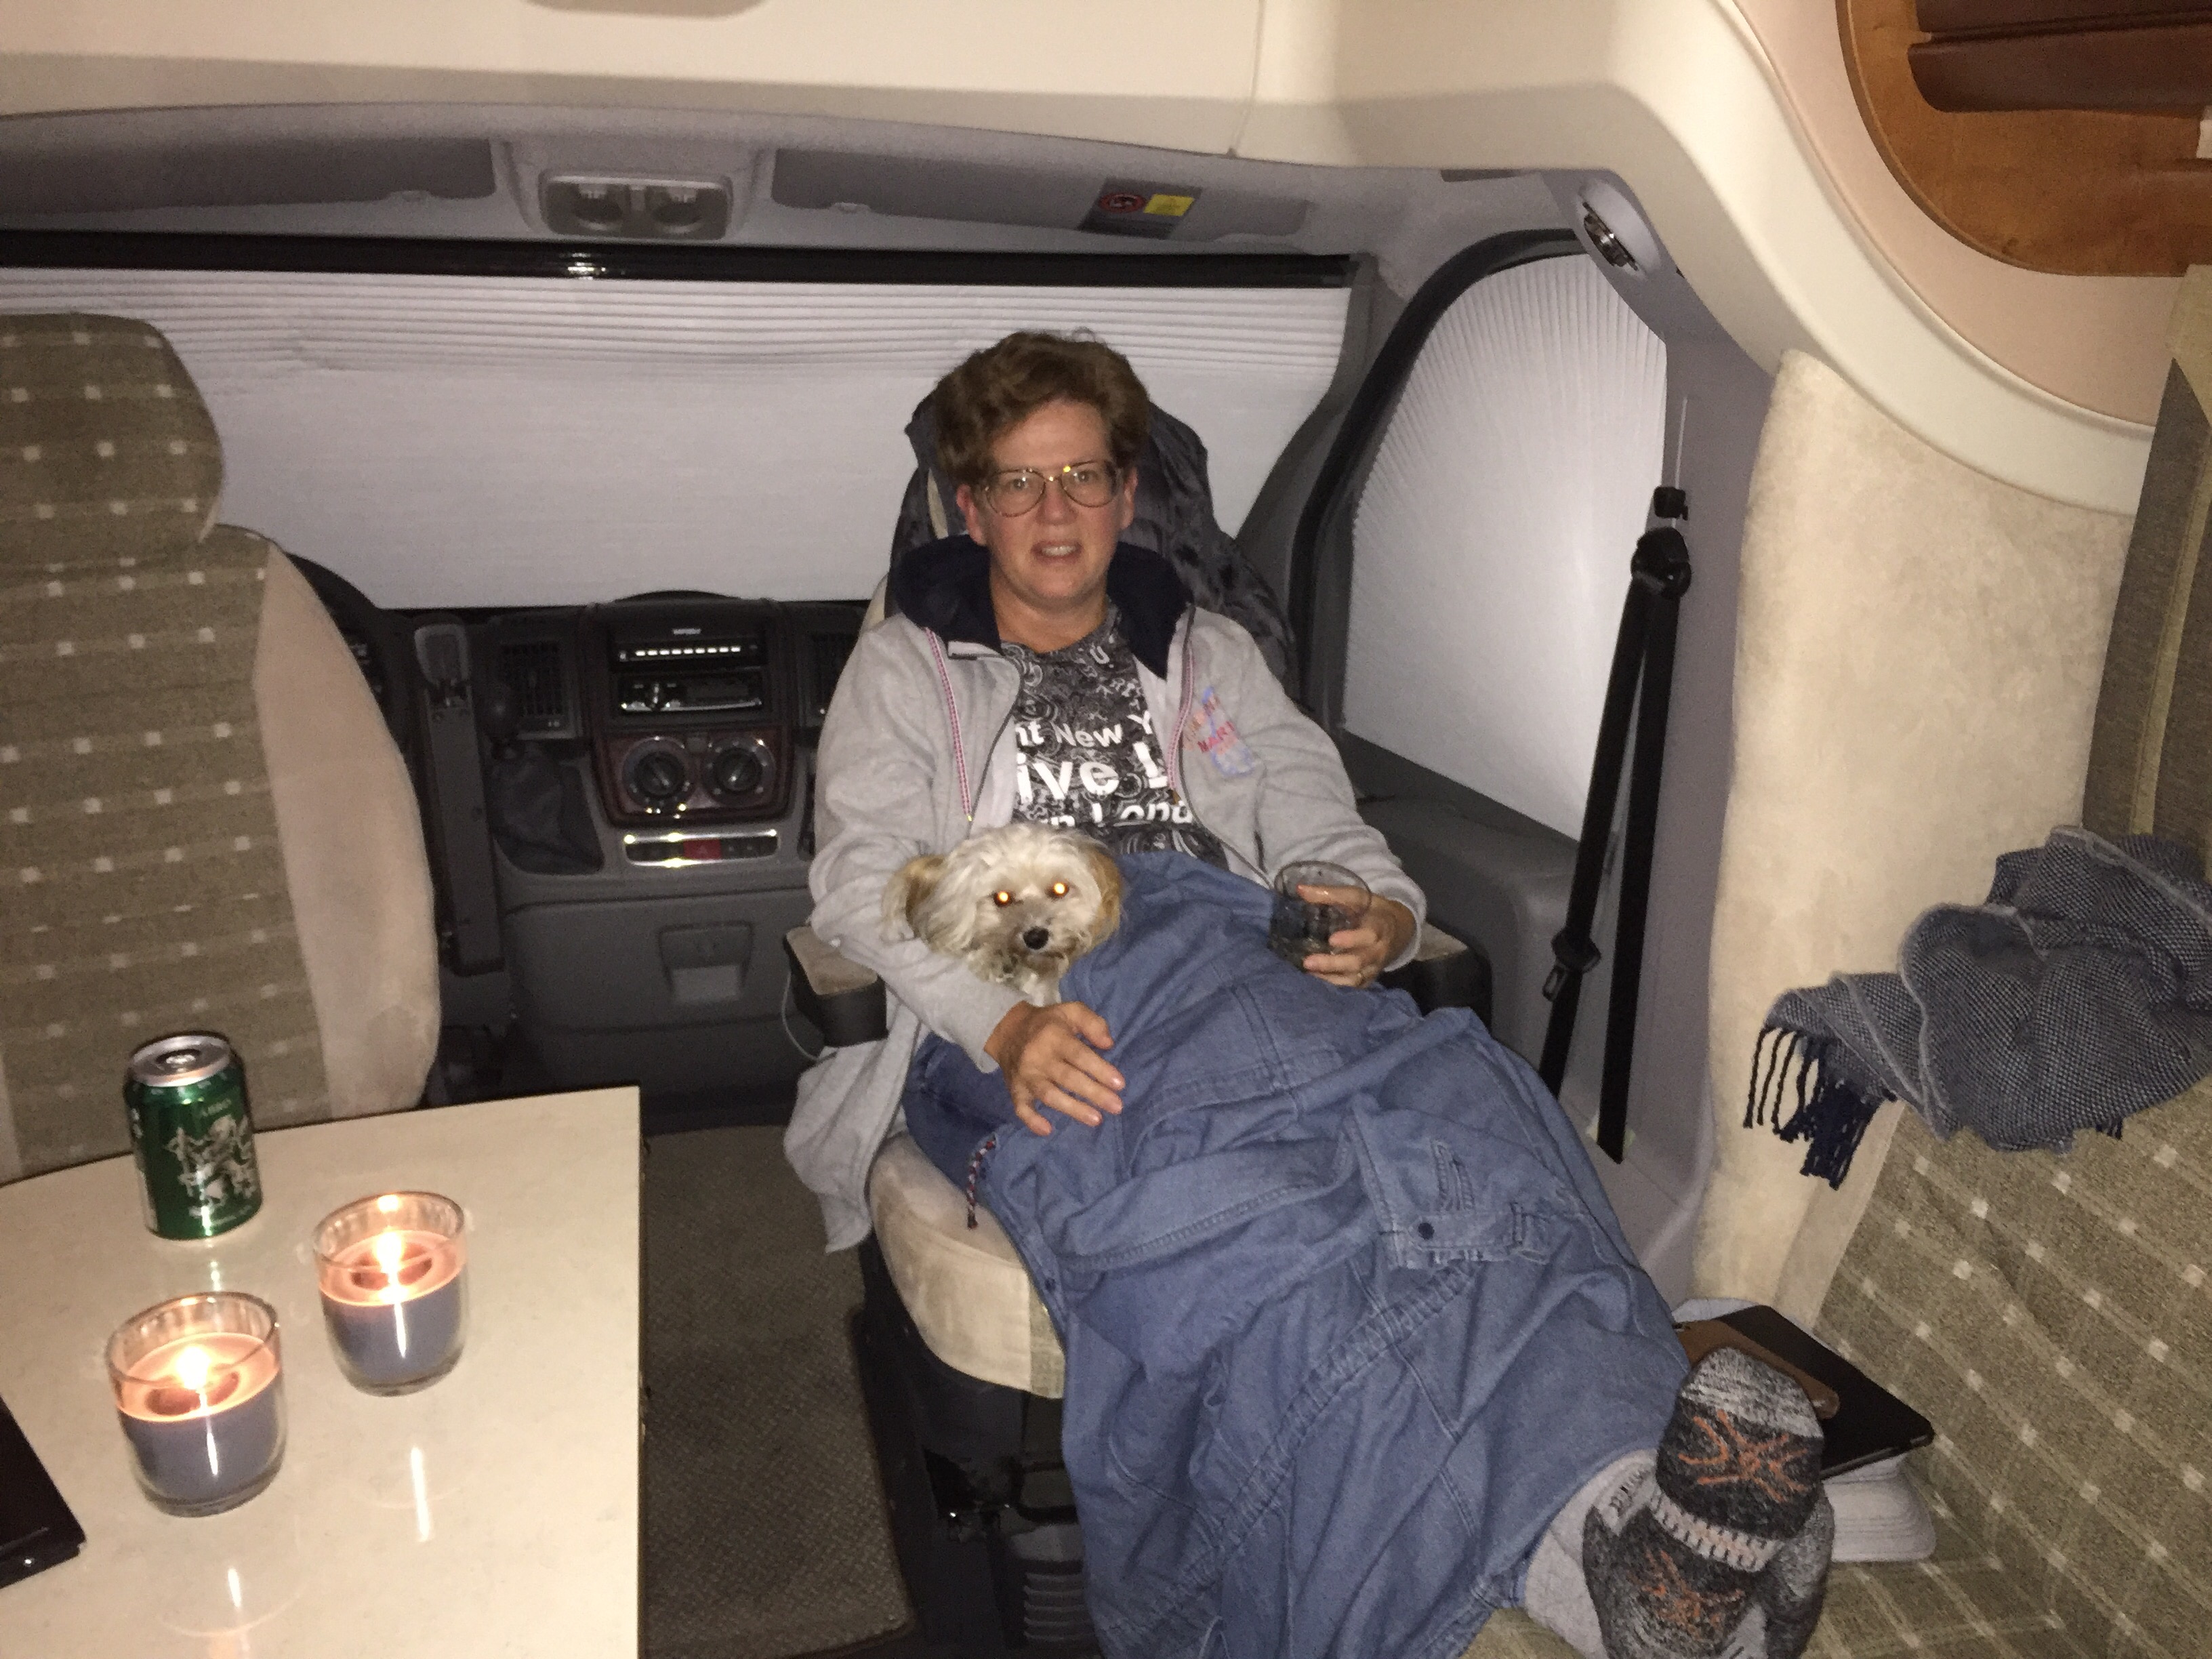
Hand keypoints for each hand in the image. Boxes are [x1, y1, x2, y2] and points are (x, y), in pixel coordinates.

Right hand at [984, 1001, 1123, 1136]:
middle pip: (1068, 1078)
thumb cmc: (1048, 1023)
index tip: (1120, 1084)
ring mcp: (1026, 1076)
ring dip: (1072, 1108)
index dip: (1100, 1070)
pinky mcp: (1016, 1090)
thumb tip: (1108, 1044)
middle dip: (1094, 1093)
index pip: (1079, 1055)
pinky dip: (1031, 1120)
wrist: (1008, 1030)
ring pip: (1049, 1095)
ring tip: (1096, 1119)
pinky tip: (1047, 1130)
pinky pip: (1021, 1108)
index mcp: (1054, 1036)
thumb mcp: (1071, 1011)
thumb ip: (1092, 1023)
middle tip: (1116, 1106)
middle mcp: (1038, 1057)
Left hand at [1301, 892, 1415, 988]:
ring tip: (1308, 972)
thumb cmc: (1372, 910)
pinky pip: (1353, 986)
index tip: (1331, 940)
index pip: (1369, 935)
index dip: (1352, 939)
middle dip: (1333, 963)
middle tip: (1307, 961)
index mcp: (1379, 927)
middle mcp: (1378, 951)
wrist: (1398, 930)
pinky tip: (1315, 979)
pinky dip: (1335, 985)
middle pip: (1358, 961)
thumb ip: (1331, 894)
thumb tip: (1300, 890)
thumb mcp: (1357, 897)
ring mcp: (1374, 967)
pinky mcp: (1368, 978)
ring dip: (1330, 977)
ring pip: (1354, 978)